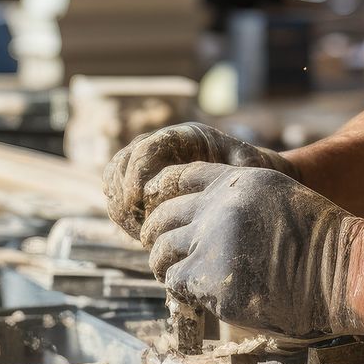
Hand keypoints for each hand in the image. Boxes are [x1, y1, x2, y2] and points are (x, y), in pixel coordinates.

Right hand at [103, 123, 294, 240]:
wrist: (241, 171)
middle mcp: (161, 143)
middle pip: (125, 161)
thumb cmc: (246, 169)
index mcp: (184, 136)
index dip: (136, 174)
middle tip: (131, 220)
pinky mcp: (141, 176)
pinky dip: (120, 206)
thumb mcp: (247, 167)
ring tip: (133, 227)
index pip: (147, 148)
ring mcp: (149, 158)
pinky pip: (117, 188)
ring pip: (116, 174)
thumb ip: (239, 169)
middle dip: (123, 192)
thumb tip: (226, 182)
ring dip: (119, 200)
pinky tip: (134, 227)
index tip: (134, 200)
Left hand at [137, 163, 363, 338]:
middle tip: (163, 247)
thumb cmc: (319, 241)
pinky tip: (192, 290)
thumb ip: (240, 196)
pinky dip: (179, 287)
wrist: (342, 273)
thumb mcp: (279, 196)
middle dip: (158, 232)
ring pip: (162, 250)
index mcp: (237, 182)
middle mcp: (220, 208)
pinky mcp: (212, 282)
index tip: (165, 214)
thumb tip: (204, 210)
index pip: (179, 178)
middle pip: (163, 215)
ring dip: (164, 262)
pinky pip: (176, 281)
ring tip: (173, 271)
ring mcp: (213, 245)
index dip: (166, 196)